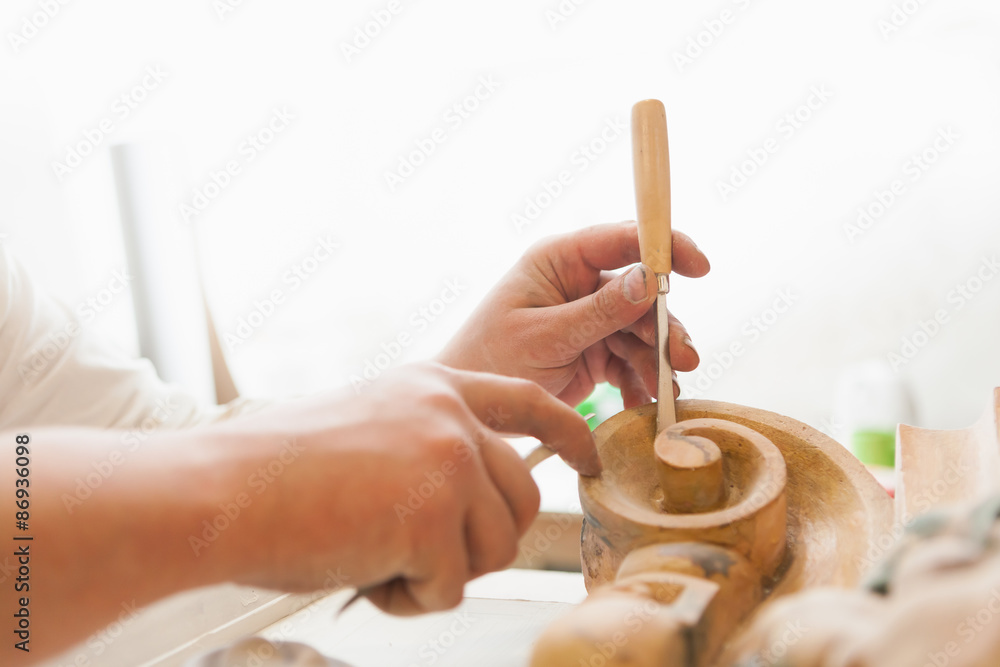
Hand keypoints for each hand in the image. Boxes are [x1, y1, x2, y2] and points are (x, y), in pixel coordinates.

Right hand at [209, 363, 595, 615]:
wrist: (219, 489)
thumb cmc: (276, 470)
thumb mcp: (369, 427)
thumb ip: (428, 445)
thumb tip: (475, 502)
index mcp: (433, 387)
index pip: (527, 401)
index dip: (566, 431)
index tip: (585, 456)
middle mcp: (451, 416)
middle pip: (522, 497)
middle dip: (483, 540)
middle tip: (423, 554)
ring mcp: (448, 461)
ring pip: (496, 546)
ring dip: (441, 570)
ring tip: (378, 557)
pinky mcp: (434, 515)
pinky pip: (452, 586)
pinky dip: (409, 597)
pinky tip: (363, 570)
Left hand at [437, 222, 709, 407]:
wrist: (474, 405)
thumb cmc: (489, 358)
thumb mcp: (544, 335)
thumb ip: (598, 311)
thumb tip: (648, 281)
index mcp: (559, 260)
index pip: (622, 240)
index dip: (665, 247)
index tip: (698, 266)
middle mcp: (579, 282)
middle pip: (641, 293)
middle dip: (664, 327)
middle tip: (683, 358)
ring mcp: (590, 317)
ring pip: (641, 330)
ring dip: (657, 359)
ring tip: (667, 391)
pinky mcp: (595, 350)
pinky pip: (631, 360)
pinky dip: (641, 381)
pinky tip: (646, 403)